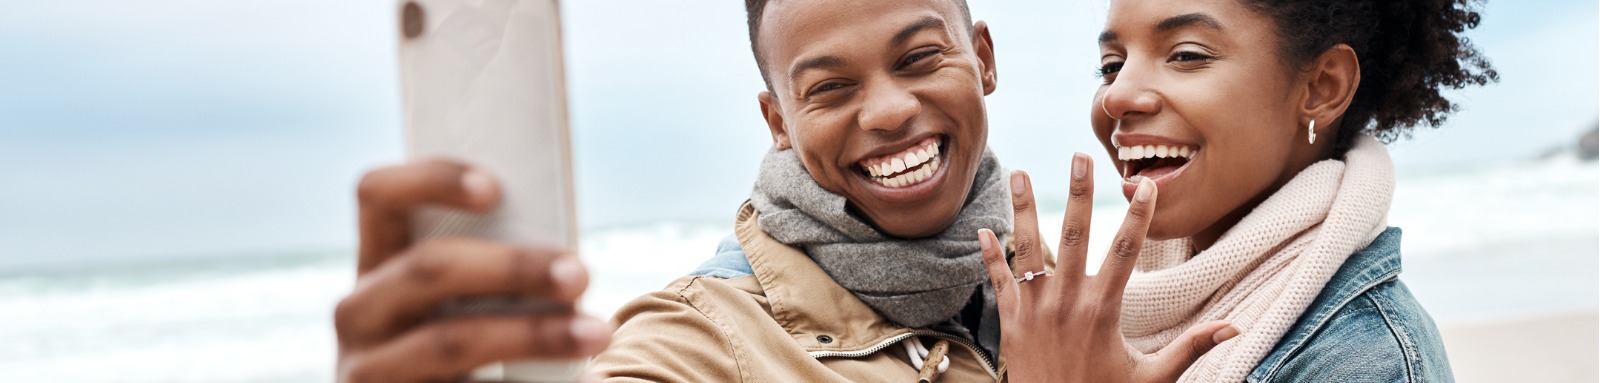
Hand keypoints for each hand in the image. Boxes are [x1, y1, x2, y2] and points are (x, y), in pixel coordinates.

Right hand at [335, 159, 611, 382]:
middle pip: (427, 269)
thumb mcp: (462, 299)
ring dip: (532, 335)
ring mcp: (367, 368)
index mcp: (377, 262)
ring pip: (450, 342)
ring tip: (595, 334)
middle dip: (512, 268)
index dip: (430, 181)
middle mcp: (359, 311)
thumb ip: (492, 268)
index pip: (379, 197)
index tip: (494, 189)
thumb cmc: (465, 336)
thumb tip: (562, 261)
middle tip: (579, 274)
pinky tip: (584, 379)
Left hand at [979, 153, 1237, 382]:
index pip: (1124, 251)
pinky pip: (999, 281)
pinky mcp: (1011, 322)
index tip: (1146, 186)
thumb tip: (1235, 328)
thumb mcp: (1153, 377)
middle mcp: (1067, 302)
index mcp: (1104, 311)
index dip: (1138, 217)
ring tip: (1019, 171)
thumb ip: (1191, 347)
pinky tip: (984, 228)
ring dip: (1023, 208)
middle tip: (1079, 155)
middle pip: (1073, 234)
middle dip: (1077, 192)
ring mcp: (1035, 310)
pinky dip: (990, 255)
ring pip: (1028, 248)